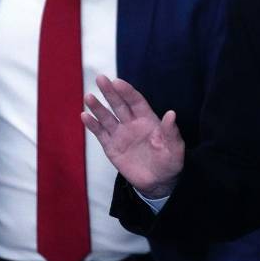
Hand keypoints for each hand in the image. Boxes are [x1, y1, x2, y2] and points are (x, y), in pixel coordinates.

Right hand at [82, 75, 184, 198]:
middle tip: (100, 78)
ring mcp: (120, 134)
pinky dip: (92, 125)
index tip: (117, 82)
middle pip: (119, 104)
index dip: (127, 92)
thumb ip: (171, 132)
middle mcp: (132, 123)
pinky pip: (100, 134)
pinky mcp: (111, 147)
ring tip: (88, 97)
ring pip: (107, 117)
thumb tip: (171, 113)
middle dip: (110, 92)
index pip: (136, 101)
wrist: (158, 182)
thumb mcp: (175, 148)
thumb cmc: (170, 162)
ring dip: (98, 107)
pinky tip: (85, 116)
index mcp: (148, 120)